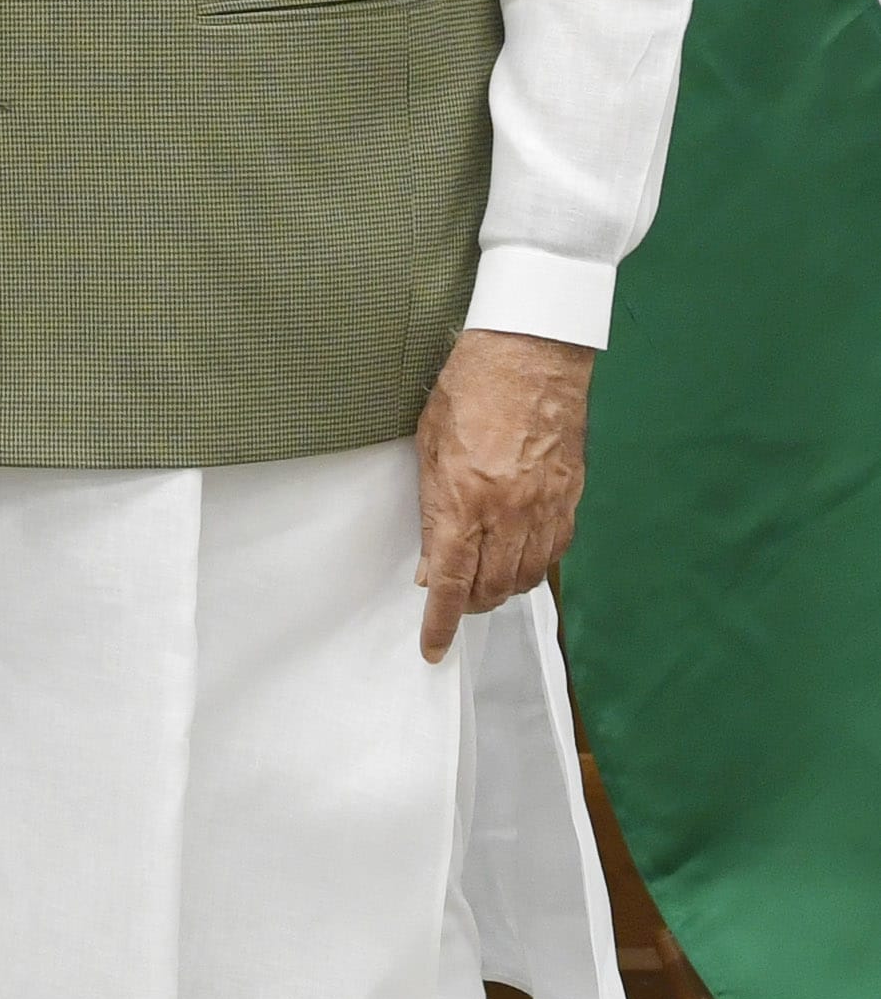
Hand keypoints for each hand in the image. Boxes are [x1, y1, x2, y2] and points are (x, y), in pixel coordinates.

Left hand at [413, 328, 594, 660]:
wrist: (531, 352)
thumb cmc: (471, 389)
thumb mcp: (429, 448)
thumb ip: (431, 511)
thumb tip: (432, 565)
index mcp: (464, 500)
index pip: (451, 583)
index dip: (441, 623)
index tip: (433, 647)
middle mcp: (508, 513)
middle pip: (491, 588)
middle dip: (470, 606)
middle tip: (455, 600)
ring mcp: (545, 506)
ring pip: (526, 577)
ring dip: (502, 589)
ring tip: (484, 581)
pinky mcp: (570, 495)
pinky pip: (555, 550)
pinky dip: (535, 565)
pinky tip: (520, 558)